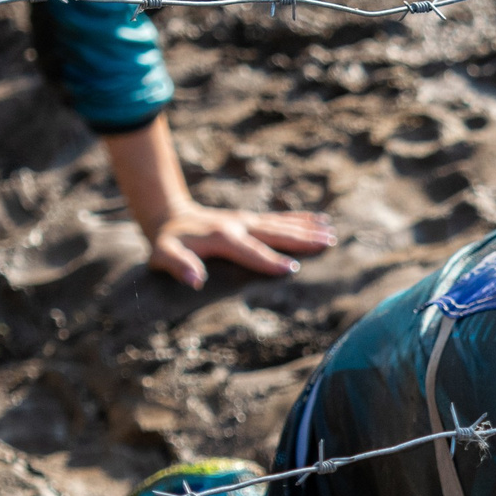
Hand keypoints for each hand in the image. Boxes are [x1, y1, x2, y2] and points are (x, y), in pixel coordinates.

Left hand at [140, 200, 336, 287]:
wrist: (169, 215)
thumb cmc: (167, 243)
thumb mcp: (163, 256)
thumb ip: (179, 266)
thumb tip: (195, 280)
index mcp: (222, 238)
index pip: (251, 252)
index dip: (270, 261)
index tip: (293, 269)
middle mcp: (239, 226)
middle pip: (275, 233)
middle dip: (302, 238)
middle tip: (328, 242)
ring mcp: (247, 220)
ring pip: (282, 224)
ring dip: (307, 228)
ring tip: (332, 232)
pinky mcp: (251, 218)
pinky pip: (279, 219)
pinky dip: (300, 218)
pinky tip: (320, 219)